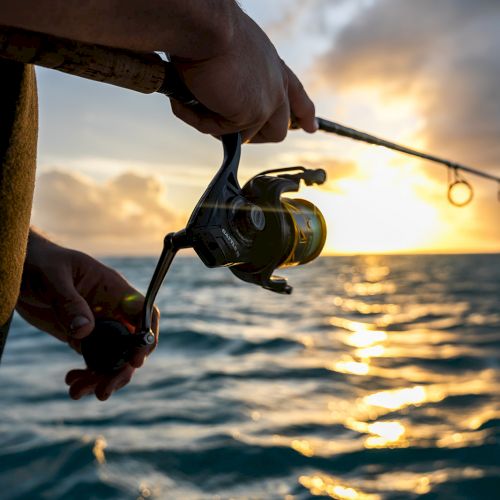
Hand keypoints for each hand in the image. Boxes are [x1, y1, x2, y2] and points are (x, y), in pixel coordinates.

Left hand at [16, 230, 158, 400]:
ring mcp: (98, 325)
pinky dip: (87, 375)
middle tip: (104, 391)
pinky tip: (72, 382)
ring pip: (113, 357)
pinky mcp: (82, 337)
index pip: (143, 313)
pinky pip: (93, 360)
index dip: (146, 336)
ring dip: (101, 377)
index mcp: (113, 290)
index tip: (135, 361)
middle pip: (131, 343)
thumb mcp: (52, 277)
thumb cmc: (40, 262)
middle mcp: (111, 309)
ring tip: (78, 392)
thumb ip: (69, 302)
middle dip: (121, 369)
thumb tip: (85, 331)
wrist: (21, 268)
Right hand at [170, 11, 317, 142]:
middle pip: (279, 128)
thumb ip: (237, 78)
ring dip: (217, 125)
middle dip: (257, 136)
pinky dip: (199, 120)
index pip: (296, 95)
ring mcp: (268, 103)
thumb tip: (220, 97)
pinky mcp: (252, 116)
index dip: (303, 113)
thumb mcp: (232, 55)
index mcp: (274, 67)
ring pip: (246, 136)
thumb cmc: (211, 33)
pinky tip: (187, 101)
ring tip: (194, 101)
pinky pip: (222, 133)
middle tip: (232, 134)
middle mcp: (276, 85)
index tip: (310, 128)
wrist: (208, 26)